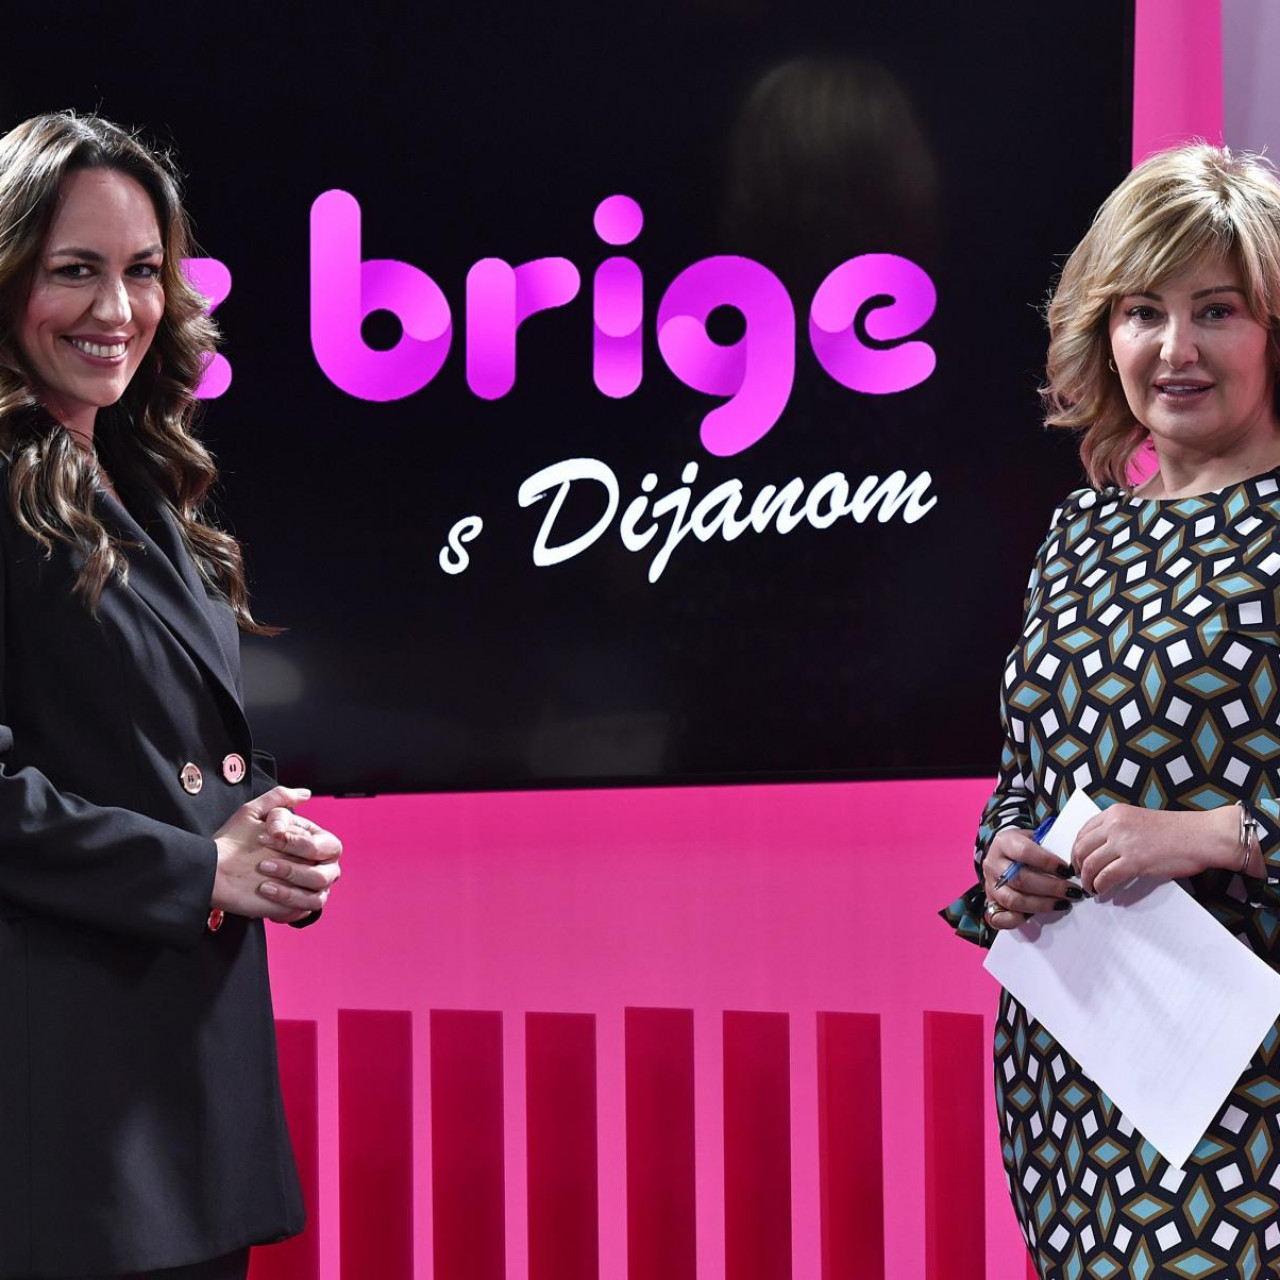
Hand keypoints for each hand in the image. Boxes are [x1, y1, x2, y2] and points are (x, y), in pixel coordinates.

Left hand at [211, 785, 342, 923]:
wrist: (213, 870)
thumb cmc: (234, 841)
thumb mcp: (254, 812)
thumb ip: (280, 799)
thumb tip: (305, 794)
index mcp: (313, 842)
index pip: (326, 845)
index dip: (300, 843)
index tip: (271, 836)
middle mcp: (315, 866)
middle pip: (327, 871)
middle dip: (295, 867)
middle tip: (264, 862)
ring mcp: (306, 888)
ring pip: (318, 892)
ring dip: (290, 882)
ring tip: (263, 874)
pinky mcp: (295, 907)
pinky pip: (306, 907)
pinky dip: (287, 898)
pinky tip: (264, 889)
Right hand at [982, 827, 1081, 930]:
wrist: (1004, 855)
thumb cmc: (1026, 848)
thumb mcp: (1035, 839)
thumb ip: (1049, 848)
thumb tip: (1073, 865)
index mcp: (1004, 843)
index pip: (1024, 852)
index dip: (1047, 862)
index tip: (1067, 870)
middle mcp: (993, 864)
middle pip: (1020, 879)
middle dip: (1050, 888)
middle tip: (1072, 892)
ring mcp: (990, 885)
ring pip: (1013, 900)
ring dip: (1041, 905)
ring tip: (1062, 904)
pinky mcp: (990, 902)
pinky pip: (999, 918)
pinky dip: (1016, 921)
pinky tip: (1034, 917)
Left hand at [1071, 803, 1237, 895]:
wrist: (1202, 836)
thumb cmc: (1177, 831)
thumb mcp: (1139, 821)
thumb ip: (1118, 830)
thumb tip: (1102, 849)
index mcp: (1115, 813)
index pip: (1083, 831)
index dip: (1076, 849)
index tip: (1077, 860)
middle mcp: (1115, 824)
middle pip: (1081, 848)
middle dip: (1077, 865)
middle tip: (1080, 877)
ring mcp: (1124, 842)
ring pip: (1090, 864)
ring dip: (1087, 879)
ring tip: (1090, 888)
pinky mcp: (1134, 861)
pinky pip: (1106, 877)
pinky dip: (1100, 886)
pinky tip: (1101, 891)